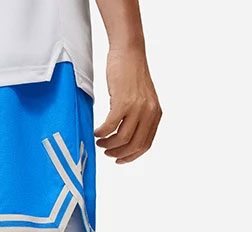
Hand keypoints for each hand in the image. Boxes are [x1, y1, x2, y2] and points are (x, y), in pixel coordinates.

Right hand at [94, 48, 161, 163]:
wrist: (128, 51)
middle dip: (119, 153)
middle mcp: (149, 112)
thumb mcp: (141, 98)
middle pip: (134, 145)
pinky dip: (101, 133)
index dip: (131, 156)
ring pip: (122, 139)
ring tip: (100, 142)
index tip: (119, 159)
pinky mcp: (123, 101)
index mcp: (155, 113)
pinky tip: (96, 132)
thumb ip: (138, 117)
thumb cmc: (131, 73)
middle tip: (107, 152)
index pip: (145, 144)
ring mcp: (137, 107)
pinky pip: (110, 126)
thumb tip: (124, 137)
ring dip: (108, 144)